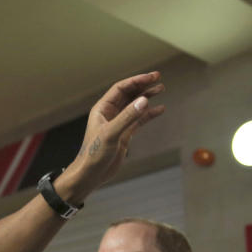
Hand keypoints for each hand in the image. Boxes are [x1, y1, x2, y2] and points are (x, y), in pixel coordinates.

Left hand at [62, 72, 165, 198]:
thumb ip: (127, 117)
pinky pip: (138, 120)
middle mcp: (110, 114)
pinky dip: (149, 114)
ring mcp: (118, 124)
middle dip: (143, 85)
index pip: (121, 89)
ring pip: (134, 106)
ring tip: (161, 89)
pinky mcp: (124, 135)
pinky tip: (160, 110)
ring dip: (147, 97)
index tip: (151, 77)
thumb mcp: (111, 134)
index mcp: (102, 109)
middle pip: (128, 94)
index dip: (136, 81)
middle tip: (158, 78)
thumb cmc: (94, 154)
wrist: (91, 174)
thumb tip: (143, 100)